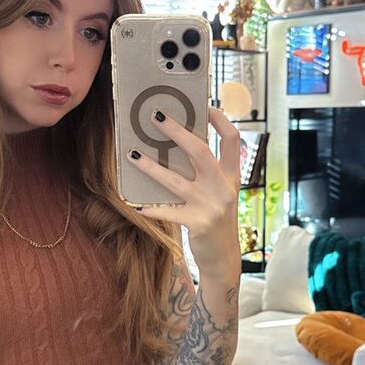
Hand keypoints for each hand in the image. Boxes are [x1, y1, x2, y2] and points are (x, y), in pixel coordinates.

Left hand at [129, 106, 240, 276]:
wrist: (224, 258)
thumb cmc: (217, 222)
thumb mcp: (220, 194)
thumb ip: (207, 174)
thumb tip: (177, 149)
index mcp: (232, 177)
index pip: (232, 140)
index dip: (220, 121)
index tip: (205, 106)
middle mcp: (224, 188)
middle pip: (200, 151)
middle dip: (177, 131)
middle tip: (155, 116)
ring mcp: (211, 206)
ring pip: (175, 180)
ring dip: (151, 166)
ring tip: (132, 155)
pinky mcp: (198, 223)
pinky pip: (168, 211)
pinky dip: (151, 208)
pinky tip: (135, 204)